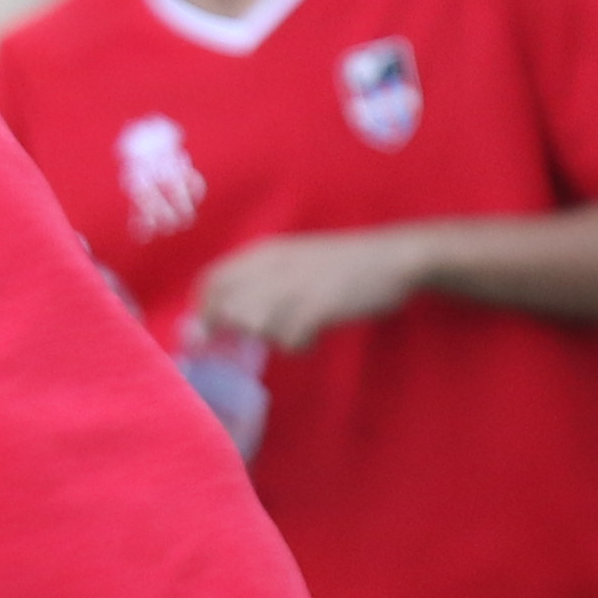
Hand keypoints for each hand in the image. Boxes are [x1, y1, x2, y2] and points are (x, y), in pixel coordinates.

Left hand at [192, 227, 433, 353]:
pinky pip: (289, 340)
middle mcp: (272, 266)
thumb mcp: (293, 259)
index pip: (210, 281)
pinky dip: (299, 345)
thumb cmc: (343, 263)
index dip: (204, 310)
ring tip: (294, 330)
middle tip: (259, 336)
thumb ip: (259, 279)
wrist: (393, 257)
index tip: (212, 332)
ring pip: (254, 325)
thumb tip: (221, 311)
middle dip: (232, 331)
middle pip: (226, 308)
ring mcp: (293, 286)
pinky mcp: (316, 306)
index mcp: (264, 252)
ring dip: (270, 336)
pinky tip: (314, 336)